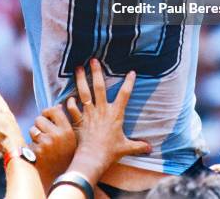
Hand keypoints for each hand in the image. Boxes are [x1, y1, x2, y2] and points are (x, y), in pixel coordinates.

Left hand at [29, 105, 76, 188]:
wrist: (60, 176)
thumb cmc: (66, 153)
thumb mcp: (71, 136)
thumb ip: (64, 121)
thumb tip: (56, 106)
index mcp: (66, 130)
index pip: (54, 110)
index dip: (47, 111)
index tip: (47, 115)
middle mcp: (56, 135)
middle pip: (39, 119)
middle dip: (40, 124)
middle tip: (45, 132)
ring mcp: (45, 144)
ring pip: (32, 129)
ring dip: (35, 134)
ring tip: (43, 142)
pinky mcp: (36, 152)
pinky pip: (29, 142)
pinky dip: (33, 146)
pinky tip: (41, 152)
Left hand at [65, 59, 150, 183]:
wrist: (93, 159)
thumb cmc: (110, 153)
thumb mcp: (126, 148)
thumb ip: (137, 146)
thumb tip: (150, 148)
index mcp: (115, 114)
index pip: (124, 94)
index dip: (129, 83)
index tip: (132, 72)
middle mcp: (102, 110)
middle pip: (99, 87)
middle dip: (96, 72)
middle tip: (94, 60)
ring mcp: (89, 114)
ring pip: (84, 93)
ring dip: (80, 80)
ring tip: (77, 68)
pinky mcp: (79, 120)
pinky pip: (73, 108)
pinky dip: (70, 103)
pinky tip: (69, 97)